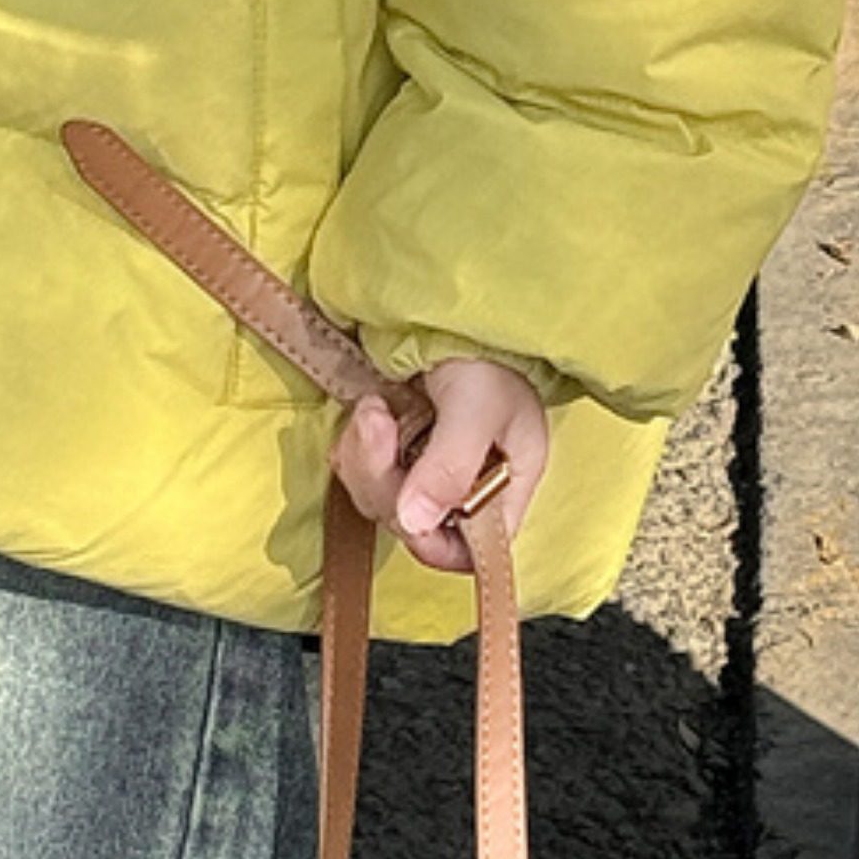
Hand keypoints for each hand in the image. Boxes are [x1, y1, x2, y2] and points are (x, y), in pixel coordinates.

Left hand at [330, 358, 551, 575]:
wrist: (453, 307)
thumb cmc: (487, 356)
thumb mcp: (479, 408)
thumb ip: (450, 466)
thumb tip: (412, 522)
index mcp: (502, 491)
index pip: (467, 551)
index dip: (431, 543)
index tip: (406, 509)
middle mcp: (463, 490)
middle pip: (412, 525)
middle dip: (385, 479)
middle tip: (378, 421)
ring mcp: (425, 470)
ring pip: (380, 498)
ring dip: (366, 456)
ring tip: (373, 407)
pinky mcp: (395, 449)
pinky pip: (362, 470)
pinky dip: (356, 445)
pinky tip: (367, 411)